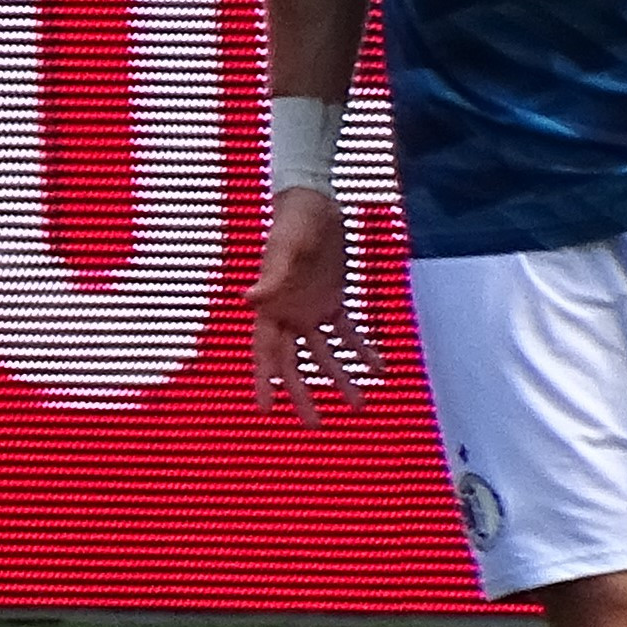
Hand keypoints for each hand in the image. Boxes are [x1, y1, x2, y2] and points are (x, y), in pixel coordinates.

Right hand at [247, 186, 381, 421]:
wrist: (314, 202)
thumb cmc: (292, 223)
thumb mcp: (284, 249)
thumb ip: (271, 277)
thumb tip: (247, 301)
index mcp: (272, 307)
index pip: (265, 352)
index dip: (265, 381)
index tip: (266, 409)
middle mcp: (288, 314)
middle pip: (294, 362)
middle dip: (303, 393)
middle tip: (316, 424)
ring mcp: (310, 308)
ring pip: (324, 353)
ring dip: (340, 377)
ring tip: (359, 403)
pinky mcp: (331, 299)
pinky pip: (347, 331)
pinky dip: (361, 349)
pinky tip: (378, 367)